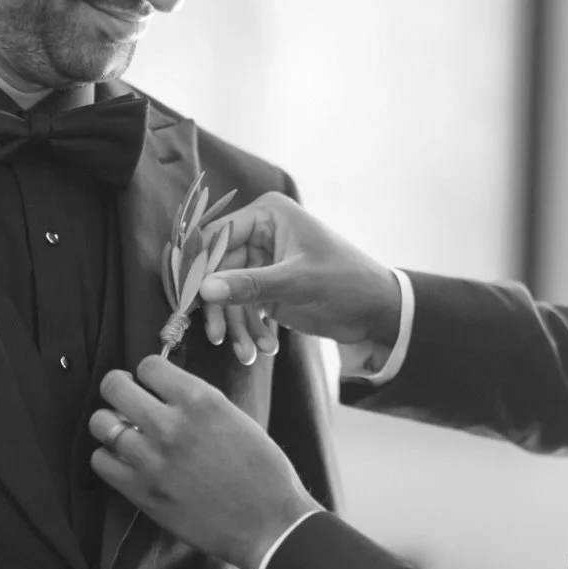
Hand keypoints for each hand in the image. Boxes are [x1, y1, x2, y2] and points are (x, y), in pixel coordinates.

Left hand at [89, 356, 321, 568]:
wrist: (268, 525)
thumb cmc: (262, 473)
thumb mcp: (237, 419)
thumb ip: (198, 403)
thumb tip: (167, 394)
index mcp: (200, 400)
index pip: (148, 365)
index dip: (149, 374)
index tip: (152, 385)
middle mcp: (171, 424)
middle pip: (114, 387)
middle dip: (118, 389)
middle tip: (127, 400)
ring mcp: (151, 459)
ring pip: (100, 423)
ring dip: (111, 424)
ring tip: (126, 432)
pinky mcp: (141, 491)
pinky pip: (100, 461)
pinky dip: (108, 457)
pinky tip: (126, 461)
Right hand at [199, 193, 400, 362]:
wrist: (377, 311)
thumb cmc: (346, 283)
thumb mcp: (297, 283)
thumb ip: (248, 285)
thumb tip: (202, 289)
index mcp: (267, 215)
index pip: (217, 237)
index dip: (200, 269)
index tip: (190, 300)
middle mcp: (259, 233)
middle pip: (217, 270)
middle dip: (221, 308)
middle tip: (219, 337)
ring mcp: (261, 262)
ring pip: (228, 294)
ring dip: (236, 326)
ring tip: (248, 353)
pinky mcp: (265, 287)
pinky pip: (242, 308)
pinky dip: (248, 330)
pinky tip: (263, 348)